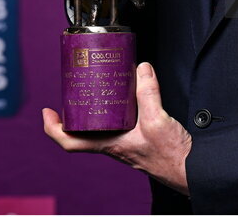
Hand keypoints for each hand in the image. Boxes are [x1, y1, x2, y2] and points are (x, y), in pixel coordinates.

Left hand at [42, 62, 191, 194]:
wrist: (189, 169)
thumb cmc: (171, 157)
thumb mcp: (156, 120)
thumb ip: (148, 93)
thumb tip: (142, 69)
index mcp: (110, 144)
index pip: (71, 142)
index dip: (54, 128)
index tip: (47, 112)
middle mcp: (114, 144)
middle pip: (83, 130)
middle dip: (74, 111)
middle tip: (71, 91)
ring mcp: (125, 141)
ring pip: (101, 125)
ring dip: (94, 109)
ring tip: (93, 88)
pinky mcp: (138, 136)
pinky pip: (118, 122)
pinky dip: (115, 108)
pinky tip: (124, 95)